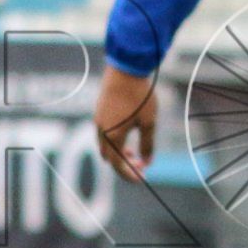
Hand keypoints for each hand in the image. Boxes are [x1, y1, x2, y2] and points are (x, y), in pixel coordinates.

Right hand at [95, 64, 158, 183]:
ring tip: (134, 150)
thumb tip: (148, 161)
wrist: (125, 70)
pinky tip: (127, 132)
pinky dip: (114, 141)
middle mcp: (102, 131)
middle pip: (109, 158)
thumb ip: (148, 145)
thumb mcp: (149, 122)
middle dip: (124, 165)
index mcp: (113, 137)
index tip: (143, 177)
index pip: (119, 165)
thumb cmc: (139, 96)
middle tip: (140, 164)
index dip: (130, 175)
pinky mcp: (98, 112)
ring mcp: (98, 121)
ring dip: (118, 152)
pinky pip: (103, 134)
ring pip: (105, 146)